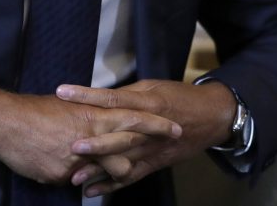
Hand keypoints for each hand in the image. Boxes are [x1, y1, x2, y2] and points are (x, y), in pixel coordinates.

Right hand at [0, 84, 181, 184]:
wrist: (4, 122)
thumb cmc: (32, 113)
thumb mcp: (66, 109)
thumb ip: (86, 119)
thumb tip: (98, 124)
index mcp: (92, 114)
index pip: (133, 117)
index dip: (155, 123)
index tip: (174, 126)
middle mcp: (91, 133)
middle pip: (131, 140)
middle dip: (153, 141)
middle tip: (174, 139)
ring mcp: (79, 155)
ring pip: (112, 165)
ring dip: (122, 168)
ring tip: (128, 168)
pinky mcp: (63, 172)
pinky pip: (82, 180)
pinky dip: (87, 179)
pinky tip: (86, 183)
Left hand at [56, 79, 235, 196]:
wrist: (212, 116)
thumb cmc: (180, 95)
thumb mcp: (154, 87)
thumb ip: (128, 94)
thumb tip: (100, 97)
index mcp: (148, 103)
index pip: (113, 99)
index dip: (88, 96)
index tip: (64, 92)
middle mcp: (149, 128)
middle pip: (120, 136)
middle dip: (96, 143)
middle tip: (72, 147)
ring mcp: (153, 149)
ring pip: (124, 161)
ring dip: (100, 170)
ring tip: (75, 177)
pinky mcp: (156, 163)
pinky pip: (132, 176)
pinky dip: (112, 185)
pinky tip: (93, 191)